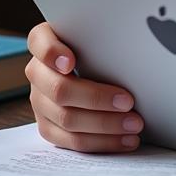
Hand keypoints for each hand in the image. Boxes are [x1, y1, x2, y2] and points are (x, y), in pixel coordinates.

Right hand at [25, 22, 143, 152]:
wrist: (93, 66)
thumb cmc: (101, 45)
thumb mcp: (100, 33)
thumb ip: (105, 33)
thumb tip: (138, 39)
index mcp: (44, 42)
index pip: (40, 42)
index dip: (52, 53)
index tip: (71, 63)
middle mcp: (38, 72)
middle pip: (60, 90)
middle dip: (97, 98)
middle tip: (129, 102)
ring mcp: (40, 101)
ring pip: (68, 119)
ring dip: (105, 124)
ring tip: (134, 124)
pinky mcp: (48, 125)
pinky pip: (72, 140)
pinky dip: (102, 142)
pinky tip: (125, 139)